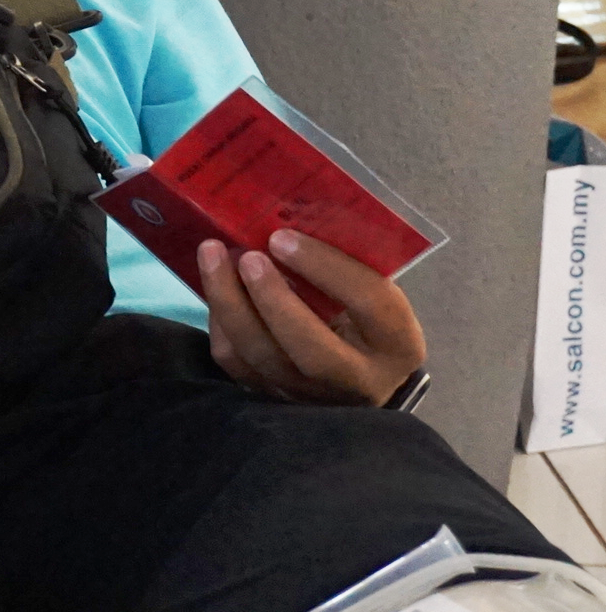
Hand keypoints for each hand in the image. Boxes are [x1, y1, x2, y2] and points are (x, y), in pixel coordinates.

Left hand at [198, 231, 426, 405]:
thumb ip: (346, 261)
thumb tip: (287, 213)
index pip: (371, 305)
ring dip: (230, 303)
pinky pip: (236, 363)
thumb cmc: (361, 310)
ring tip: (212, 255)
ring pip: (263, 357)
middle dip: (273, 299)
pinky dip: (219, 323)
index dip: (327, 267)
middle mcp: (360, 381)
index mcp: (398, 344)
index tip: (283, 237)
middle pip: (311, 349)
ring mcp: (312, 397)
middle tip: (247, 255)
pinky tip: (216, 289)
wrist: (353, 364)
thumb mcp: (373, 287)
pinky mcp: (273, 398)